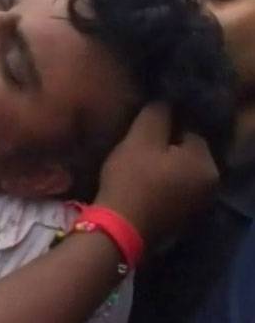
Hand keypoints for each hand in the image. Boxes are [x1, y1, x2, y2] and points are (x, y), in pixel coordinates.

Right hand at [95, 103, 218, 243]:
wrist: (119, 228)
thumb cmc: (132, 178)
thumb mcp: (141, 138)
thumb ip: (157, 113)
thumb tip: (165, 101)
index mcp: (206, 164)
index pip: (189, 129)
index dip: (163, 126)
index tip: (140, 130)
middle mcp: (211, 185)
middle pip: (185, 151)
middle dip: (164, 145)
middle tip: (136, 146)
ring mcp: (197, 205)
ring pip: (178, 171)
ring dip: (161, 165)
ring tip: (135, 163)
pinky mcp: (181, 218)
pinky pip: (173, 189)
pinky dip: (160, 184)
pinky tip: (140, 183)